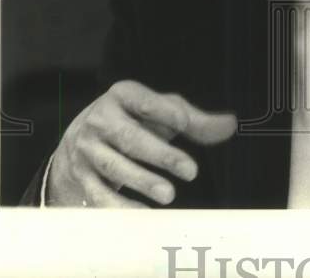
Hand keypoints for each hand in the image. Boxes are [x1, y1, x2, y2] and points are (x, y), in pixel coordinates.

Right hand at [46, 79, 235, 207]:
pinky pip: (99, 193)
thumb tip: (231, 125)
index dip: (165, 112)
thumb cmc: (132, 122)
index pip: (145, 102)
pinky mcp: (80, 176)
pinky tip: (144, 213)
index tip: (185, 124)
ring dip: (142, 181)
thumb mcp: (159, 114)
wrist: (79, 141)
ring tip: (170, 195)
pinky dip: (120, 206)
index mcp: (122, 96)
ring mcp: (86, 149)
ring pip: (114, 166)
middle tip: (191, 171)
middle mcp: (100, 120)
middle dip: (161, 155)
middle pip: (130, 138)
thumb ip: (195, 120)